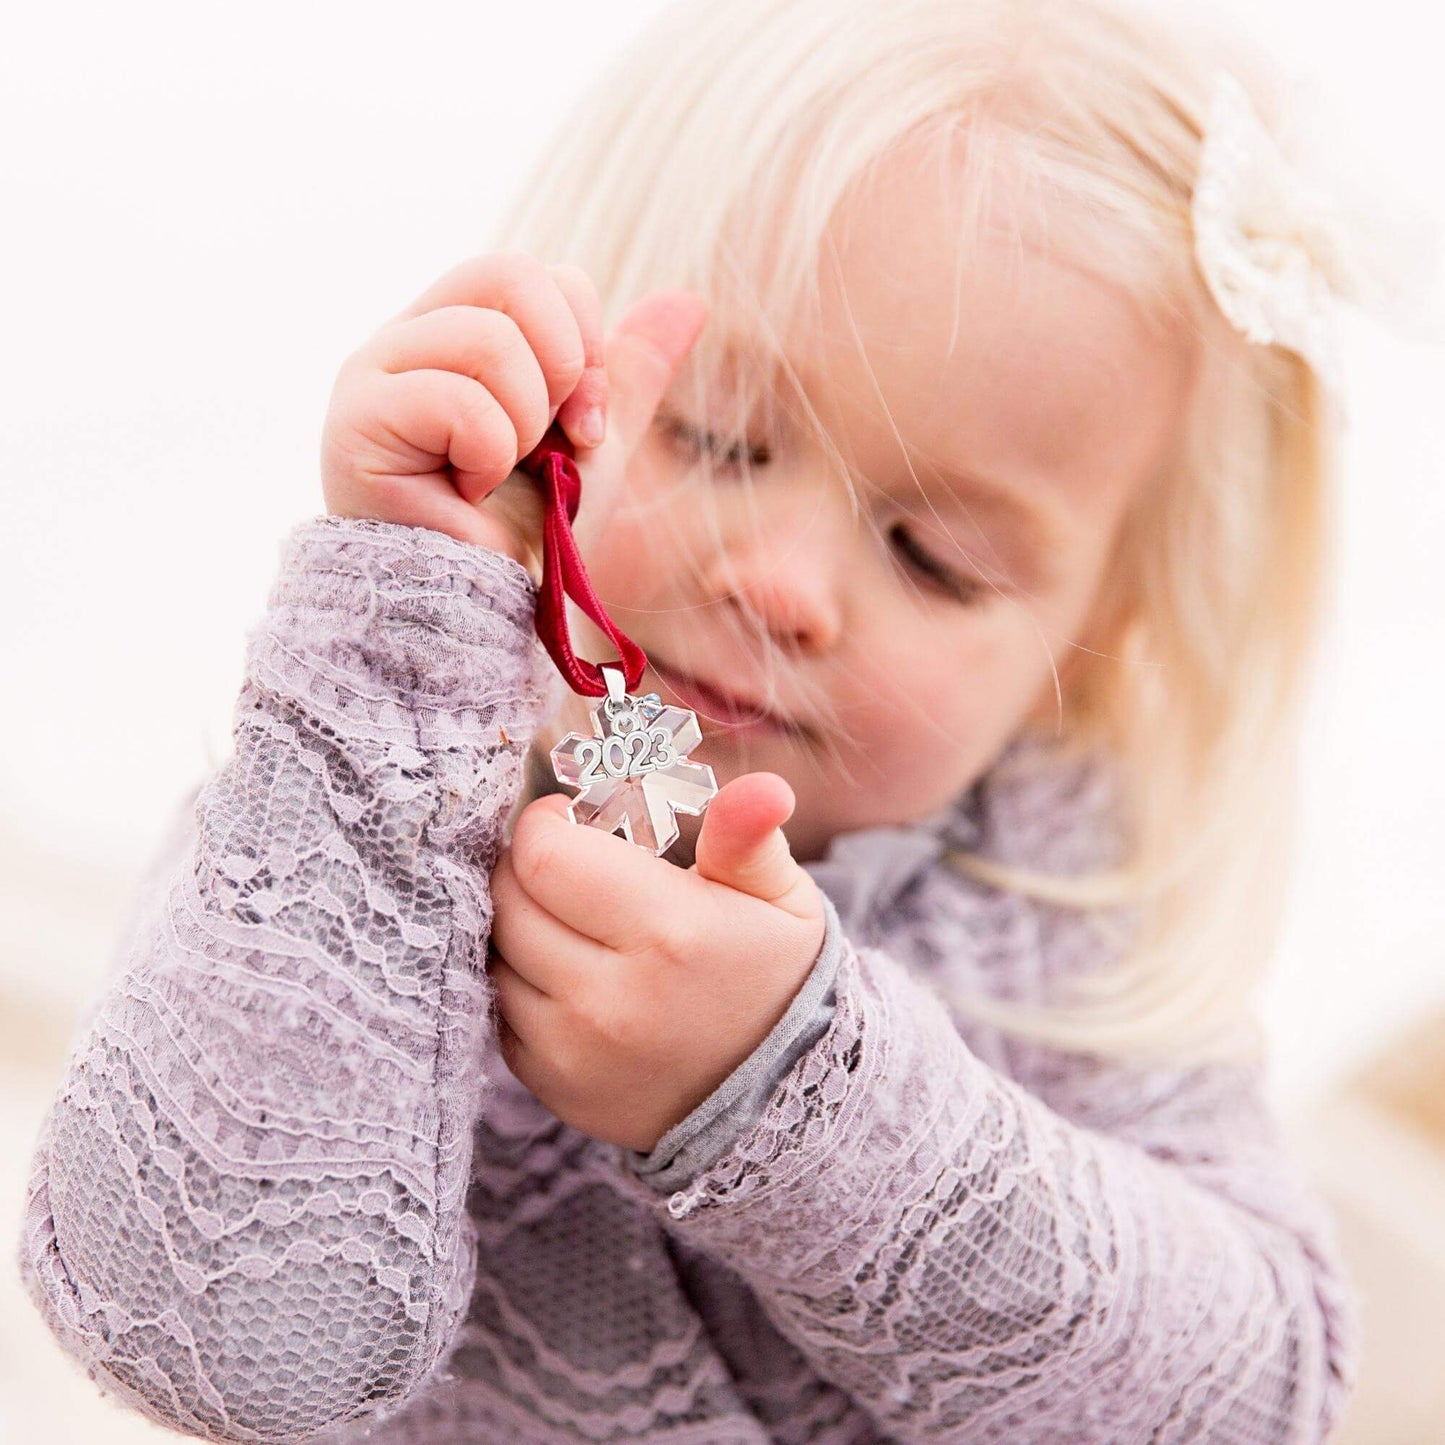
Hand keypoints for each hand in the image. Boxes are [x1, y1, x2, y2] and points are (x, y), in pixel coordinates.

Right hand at [320, 249, 708, 565]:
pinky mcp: (355, 421)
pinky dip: (490, 456)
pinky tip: (466, 495)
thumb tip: (692, 299)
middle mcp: (407, 340)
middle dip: (561, 368)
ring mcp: (372, 374)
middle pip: (508, 271)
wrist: (490, 613)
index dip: (584, 340)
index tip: (588, 425)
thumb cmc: (530, 537)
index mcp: (456, 333)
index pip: (534, 273)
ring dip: (525, 424)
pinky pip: (458, 400)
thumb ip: (630, 371)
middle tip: (549, 443)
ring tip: (498, 474)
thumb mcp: (597, 443)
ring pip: (488, 338)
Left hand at [487, 772, 828, 1153]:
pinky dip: (523, 985)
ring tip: (568, 918)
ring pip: (496, 956)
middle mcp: (611, 998)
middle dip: (526, 867)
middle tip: (565, 863)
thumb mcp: (780, 898)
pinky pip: (501, 1013)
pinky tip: (569, 973)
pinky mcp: (554, 1088)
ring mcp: (575, 1051)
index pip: (545, 856)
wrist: (780, 1094)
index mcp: (668, 933)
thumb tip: (764, 787)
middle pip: (509, 901)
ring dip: (520, 926)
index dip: (545, 824)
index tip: (568, 818)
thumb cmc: (773, 974)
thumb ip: (749, 838)